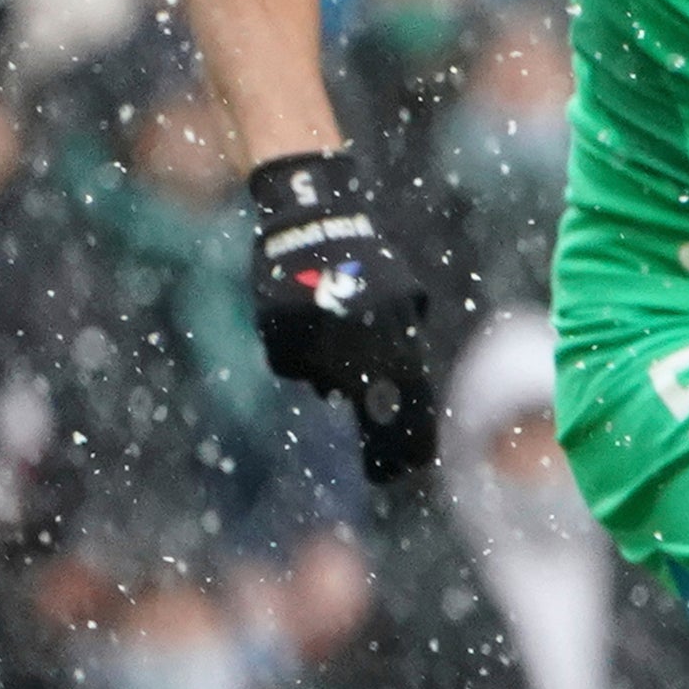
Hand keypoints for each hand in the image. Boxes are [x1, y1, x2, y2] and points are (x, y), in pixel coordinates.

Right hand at [247, 151, 434, 483]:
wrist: (312, 220)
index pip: (408, 396)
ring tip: (327, 330)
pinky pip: (287, 364)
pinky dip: (294, 356)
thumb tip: (409, 395)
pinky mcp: (276, 327)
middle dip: (362, 413)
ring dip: (324, 371)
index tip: (411, 468)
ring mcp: (314, 334)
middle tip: (361, 420)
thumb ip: (407, 339)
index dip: (409, 437)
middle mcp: (355, 337)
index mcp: (394, 329)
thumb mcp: (403, 295)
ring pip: (319, 382)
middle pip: (358, 400)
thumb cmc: (365, 261)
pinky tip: (301, 324)